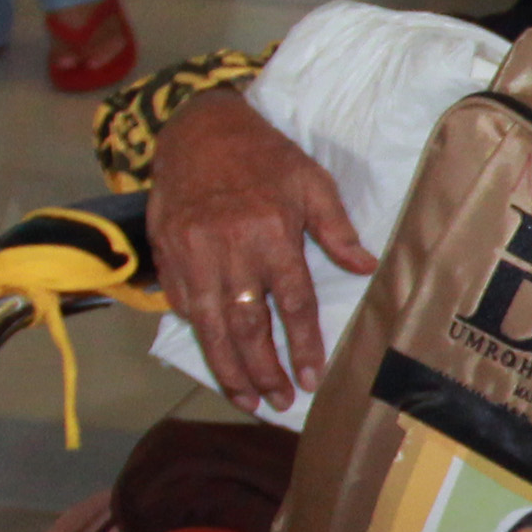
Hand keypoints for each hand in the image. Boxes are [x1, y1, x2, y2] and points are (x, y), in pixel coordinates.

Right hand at [148, 88, 374, 413]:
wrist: (198, 129)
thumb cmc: (264, 156)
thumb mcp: (312, 181)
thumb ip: (336, 229)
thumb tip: (365, 267)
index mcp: (271, 235)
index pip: (291, 305)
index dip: (302, 346)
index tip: (311, 378)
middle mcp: (229, 251)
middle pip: (246, 326)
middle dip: (263, 371)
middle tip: (278, 402)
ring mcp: (191, 255)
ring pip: (209, 325)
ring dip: (227, 367)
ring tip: (246, 398)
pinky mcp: (166, 254)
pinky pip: (182, 304)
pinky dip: (199, 334)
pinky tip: (216, 356)